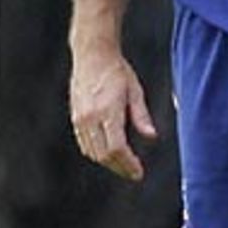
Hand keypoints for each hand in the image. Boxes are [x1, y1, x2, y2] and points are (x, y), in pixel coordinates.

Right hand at [70, 49, 157, 182]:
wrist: (92, 55)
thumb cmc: (117, 71)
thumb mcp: (135, 91)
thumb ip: (142, 116)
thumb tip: (152, 136)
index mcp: (108, 111)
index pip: (117, 148)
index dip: (128, 164)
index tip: (139, 172)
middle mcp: (91, 117)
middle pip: (104, 155)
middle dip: (120, 167)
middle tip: (134, 173)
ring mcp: (80, 118)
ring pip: (93, 152)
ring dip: (109, 162)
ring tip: (124, 165)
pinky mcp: (75, 118)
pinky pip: (85, 144)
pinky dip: (97, 153)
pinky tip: (109, 154)